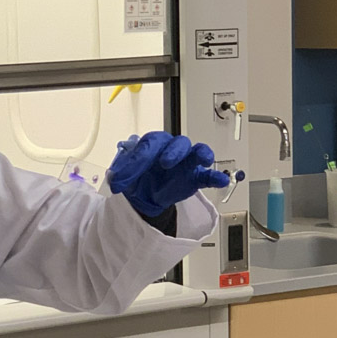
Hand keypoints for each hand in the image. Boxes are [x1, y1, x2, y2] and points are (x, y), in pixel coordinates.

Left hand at [107, 131, 230, 217]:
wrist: (144, 195)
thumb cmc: (138, 177)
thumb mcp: (124, 174)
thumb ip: (121, 173)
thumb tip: (115, 177)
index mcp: (154, 144)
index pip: (151, 144)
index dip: (140, 158)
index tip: (128, 175)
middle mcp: (172, 149)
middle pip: (178, 142)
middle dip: (173, 151)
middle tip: (165, 163)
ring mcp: (186, 162)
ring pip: (197, 151)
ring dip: (201, 154)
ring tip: (204, 159)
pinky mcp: (195, 177)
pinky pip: (208, 176)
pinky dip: (215, 176)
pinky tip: (221, 180)